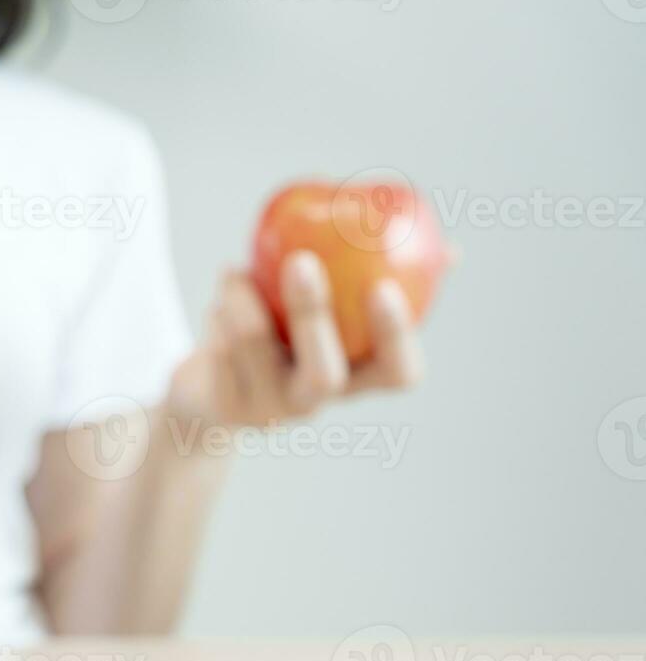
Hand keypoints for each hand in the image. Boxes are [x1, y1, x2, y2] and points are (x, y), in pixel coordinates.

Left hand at [169, 250, 424, 427]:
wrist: (209, 393)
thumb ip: (380, 275)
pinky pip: (218, 348)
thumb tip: (450, 249)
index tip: (383, 286)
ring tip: (235, 271)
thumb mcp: (331, 308)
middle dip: (312, 313)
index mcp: (356, 378)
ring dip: (243, 298)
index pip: (398, 374)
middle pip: (324, 375)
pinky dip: (219, 311)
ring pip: (255, 349)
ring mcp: (268, 411)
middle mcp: (315, 403)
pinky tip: (221, 295)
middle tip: (301, 260)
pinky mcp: (223, 405)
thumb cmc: (284, 335)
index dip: (396, 338)